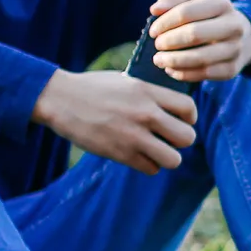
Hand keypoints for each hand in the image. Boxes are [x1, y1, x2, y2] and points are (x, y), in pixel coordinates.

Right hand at [33, 69, 196, 173]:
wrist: (59, 99)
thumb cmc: (92, 88)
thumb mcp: (125, 81)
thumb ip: (149, 94)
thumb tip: (169, 105)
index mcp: (148, 92)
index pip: (189, 108)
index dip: (190, 117)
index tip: (182, 120)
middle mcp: (145, 114)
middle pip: (187, 137)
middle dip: (182, 140)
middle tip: (170, 139)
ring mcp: (132, 136)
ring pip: (173, 159)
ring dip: (167, 157)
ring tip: (157, 151)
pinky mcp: (119, 153)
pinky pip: (150, 169)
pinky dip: (148, 165)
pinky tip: (139, 156)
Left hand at [147, 0, 250, 82]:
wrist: (238, 36)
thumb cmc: (206, 14)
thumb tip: (156, 9)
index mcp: (222, 3)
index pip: (186, 12)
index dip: (164, 23)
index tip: (153, 31)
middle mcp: (233, 25)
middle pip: (194, 34)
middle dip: (169, 41)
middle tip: (157, 45)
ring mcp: (235, 48)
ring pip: (200, 58)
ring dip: (173, 60)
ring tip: (158, 60)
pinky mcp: (232, 68)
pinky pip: (204, 74)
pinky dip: (183, 73)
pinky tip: (171, 69)